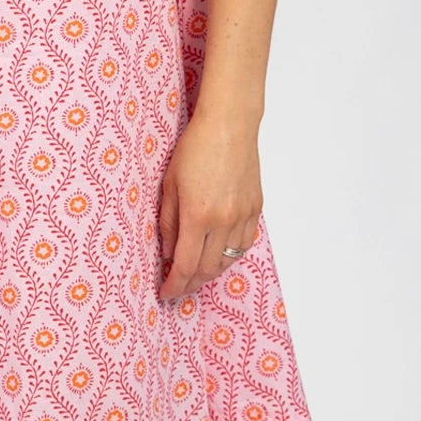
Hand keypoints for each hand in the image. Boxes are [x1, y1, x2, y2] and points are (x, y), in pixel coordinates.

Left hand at [157, 111, 261, 301]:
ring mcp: (243, 216)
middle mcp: (223, 221)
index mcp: (197, 215)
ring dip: (209, 273)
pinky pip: (243, 245)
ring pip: (227, 260)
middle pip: (207, 269)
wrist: (229, 127)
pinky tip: (217, 256)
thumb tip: (167, 254)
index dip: (174, 284)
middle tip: (177, 289)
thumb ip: (167, 223)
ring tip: (194, 276)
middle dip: (190, 284)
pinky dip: (229, 257)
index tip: (165, 293)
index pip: (185, 265)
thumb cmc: (194, 150)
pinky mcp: (255, 210)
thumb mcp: (169, 186)